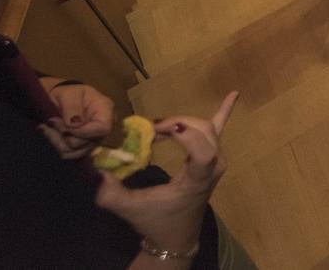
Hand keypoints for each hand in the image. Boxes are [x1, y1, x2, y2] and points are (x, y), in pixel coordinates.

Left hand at [40, 80, 114, 159]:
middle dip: (64, 135)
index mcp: (105, 111)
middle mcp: (102, 128)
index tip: (63, 128)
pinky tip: (50, 135)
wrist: (62, 99)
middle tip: (50, 122)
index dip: (83, 133)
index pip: (103, 129)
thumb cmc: (69, 93)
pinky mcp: (83, 147)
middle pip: (87, 143)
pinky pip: (69, 155)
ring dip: (57, 142)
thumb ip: (72, 107)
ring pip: (75, 152)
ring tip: (47, 128)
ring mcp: (93, 139)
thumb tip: (74, 125)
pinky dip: (56, 147)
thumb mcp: (69, 94)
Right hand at [95, 91, 238, 254]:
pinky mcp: (213, 157)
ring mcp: (216, 160)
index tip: (163, 128)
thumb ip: (111, 193)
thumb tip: (95, 171)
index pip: (204, 153)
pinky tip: (234, 93)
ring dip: (182, 121)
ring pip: (208, 128)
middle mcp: (213, 167)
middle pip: (204, 132)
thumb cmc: (157, 221)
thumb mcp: (131, 209)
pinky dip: (224, 110)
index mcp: (198, 180)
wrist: (176, 235)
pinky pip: (219, 129)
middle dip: (176, 124)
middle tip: (149, 129)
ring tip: (157, 126)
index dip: (189, 136)